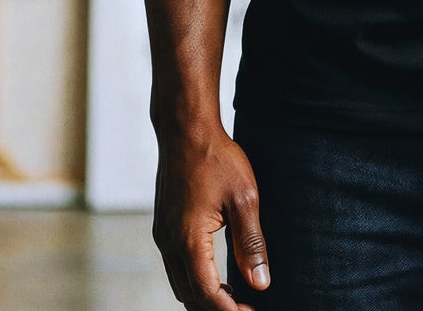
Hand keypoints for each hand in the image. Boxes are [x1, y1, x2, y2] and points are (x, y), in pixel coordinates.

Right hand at [153, 123, 269, 308]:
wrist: (186, 129)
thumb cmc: (217, 158)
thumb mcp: (244, 199)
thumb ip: (251, 244)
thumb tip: (260, 283)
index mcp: (189, 240)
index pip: (207, 293)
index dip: (228, 310)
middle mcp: (169, 243)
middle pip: (189, 295)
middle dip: (216, 307)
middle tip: (245, 308)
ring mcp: (162, 234)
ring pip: (179, 283)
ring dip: (203, 295)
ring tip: (233, 296)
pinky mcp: (163, 225)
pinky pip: (175, 266)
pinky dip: (193, 279)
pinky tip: (214, 273)